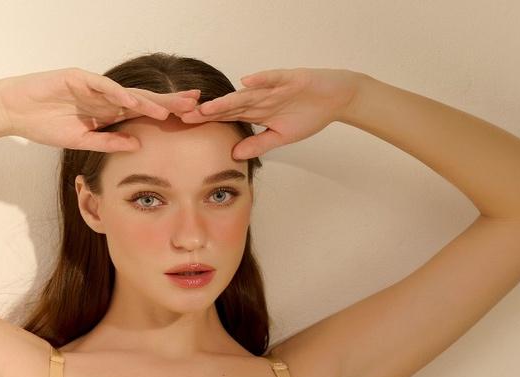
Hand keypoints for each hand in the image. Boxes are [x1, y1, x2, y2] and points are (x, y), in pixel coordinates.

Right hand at [0, 67, 202, 151]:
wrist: (16, 111)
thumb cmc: (45, 125)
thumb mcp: (81, 141)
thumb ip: (108, 142)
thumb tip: (137, 144)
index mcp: (106, 112)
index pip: (142, 113)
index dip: (164, 115)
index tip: (188, 120)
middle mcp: (104, 97)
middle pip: (142, 99)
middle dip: (168, 103)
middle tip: (196, 106)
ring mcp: (92, 86)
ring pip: (127, 92)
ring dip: (149, 101)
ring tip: (171, 109)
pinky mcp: (78, 78)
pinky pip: (102, 87)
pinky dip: (118, 94)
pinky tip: (135, 102)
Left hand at [177, 68, 362, 159]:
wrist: (335, 98)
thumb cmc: (308, 115)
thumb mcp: (280, 137)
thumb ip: (258, 145)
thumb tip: (234, 155)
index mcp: (256, 111)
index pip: (227, 116)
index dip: (208, 121)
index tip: (187, 126)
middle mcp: (260, 97)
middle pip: (229, 105)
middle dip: (208, 111)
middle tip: (184, 116)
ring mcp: (274, 87)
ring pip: (246, 94)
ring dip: (227, 100)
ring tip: (207, 107)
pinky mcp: (290, 79)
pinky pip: (273, 79)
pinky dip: (261, 80)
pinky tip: (245, 82)